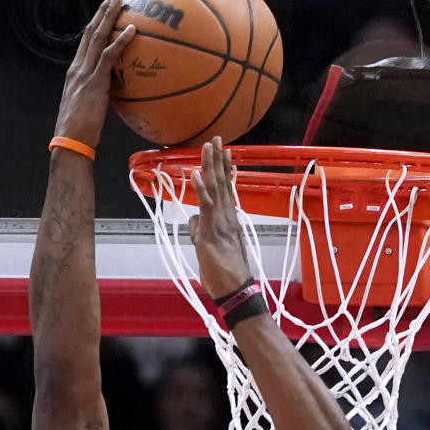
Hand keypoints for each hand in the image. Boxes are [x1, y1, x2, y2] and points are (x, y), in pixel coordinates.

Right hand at [54, 0, 135, 148]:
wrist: (70, 142)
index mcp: (75, 72)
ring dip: (109, 16)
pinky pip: (108, 55)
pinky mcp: (94, 81)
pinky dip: (120, 40)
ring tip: (121, 0)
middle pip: (90, 32)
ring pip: (97, 36)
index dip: (95, 24)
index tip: (105, 11)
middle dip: (102, 11)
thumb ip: (98, 96)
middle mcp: (78, 68)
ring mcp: (85, 73)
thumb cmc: (80, 132)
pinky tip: (131, 29)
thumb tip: (113, 94)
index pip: (85, 42)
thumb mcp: (88, 108)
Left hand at [189, 137, 251, 301]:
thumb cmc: (225, 276)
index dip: (225, 170)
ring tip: (208, 145)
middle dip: (218, 160)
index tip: (224, 153)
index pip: (226, 190)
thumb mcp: (207, 251)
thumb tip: (192, 222)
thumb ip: (200, 233)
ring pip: (215, 189)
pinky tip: (196, 173)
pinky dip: (201, 189)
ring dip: (211, 166)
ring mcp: (220, 223)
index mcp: (229, 222)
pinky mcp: (213, 231)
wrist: (236, 291)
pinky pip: (206, 206)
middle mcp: (227, 218)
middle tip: (217, 139)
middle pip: (222, 183)